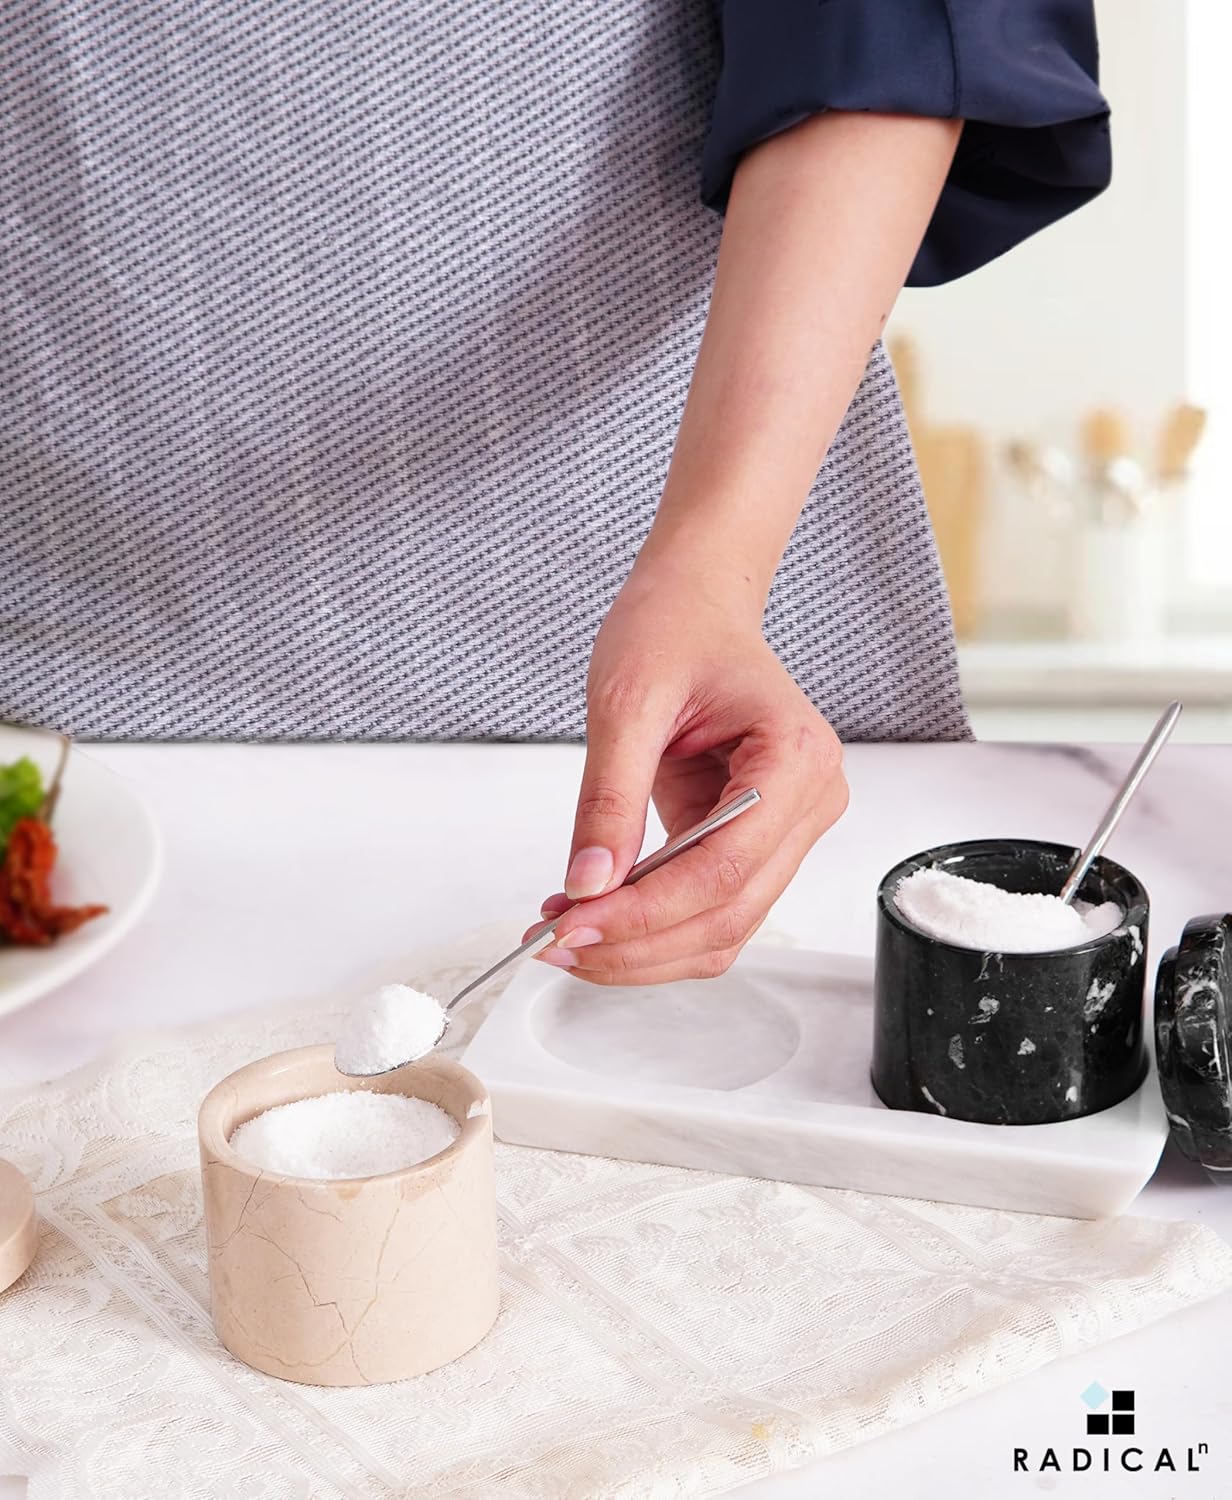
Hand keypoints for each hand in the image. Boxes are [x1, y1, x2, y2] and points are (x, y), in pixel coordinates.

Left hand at [525, 567, 847, 982]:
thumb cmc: (673, 628)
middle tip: (556, 941)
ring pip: (724, 926)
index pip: (724, 868)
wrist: (693, 605)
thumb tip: (587, 884)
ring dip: (644, 947)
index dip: (646, 911)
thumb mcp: (625, 702)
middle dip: (638, 941)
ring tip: (565, 932)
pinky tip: (596, 914)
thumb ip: (609, 798)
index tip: (574, 923)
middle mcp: (811, 800)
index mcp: (796, 756)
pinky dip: (654, 925)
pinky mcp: (758, 841)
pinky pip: (712, 906)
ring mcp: (791, 826)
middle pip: (729, 911)